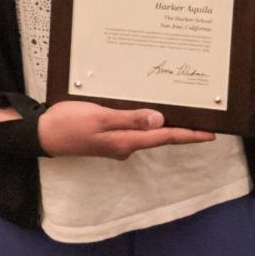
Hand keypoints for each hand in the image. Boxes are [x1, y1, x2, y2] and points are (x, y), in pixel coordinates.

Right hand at [38, 100, 214, 159]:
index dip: (190, 135)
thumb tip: (161, 121)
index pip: (166, 137)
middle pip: (161, 136)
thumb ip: (130, 118)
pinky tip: (150, 111)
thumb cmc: (69, 123)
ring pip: (148, 132)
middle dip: (183, 129)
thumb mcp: (100, 118)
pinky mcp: (108, 136)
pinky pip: (134, 127)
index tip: (211, 134)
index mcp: (126, 141)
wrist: (43, 133)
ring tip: (183, 113)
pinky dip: (148, 120)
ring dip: (166, 125)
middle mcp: (125, 144)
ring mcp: (116, 142)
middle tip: (203, 119)